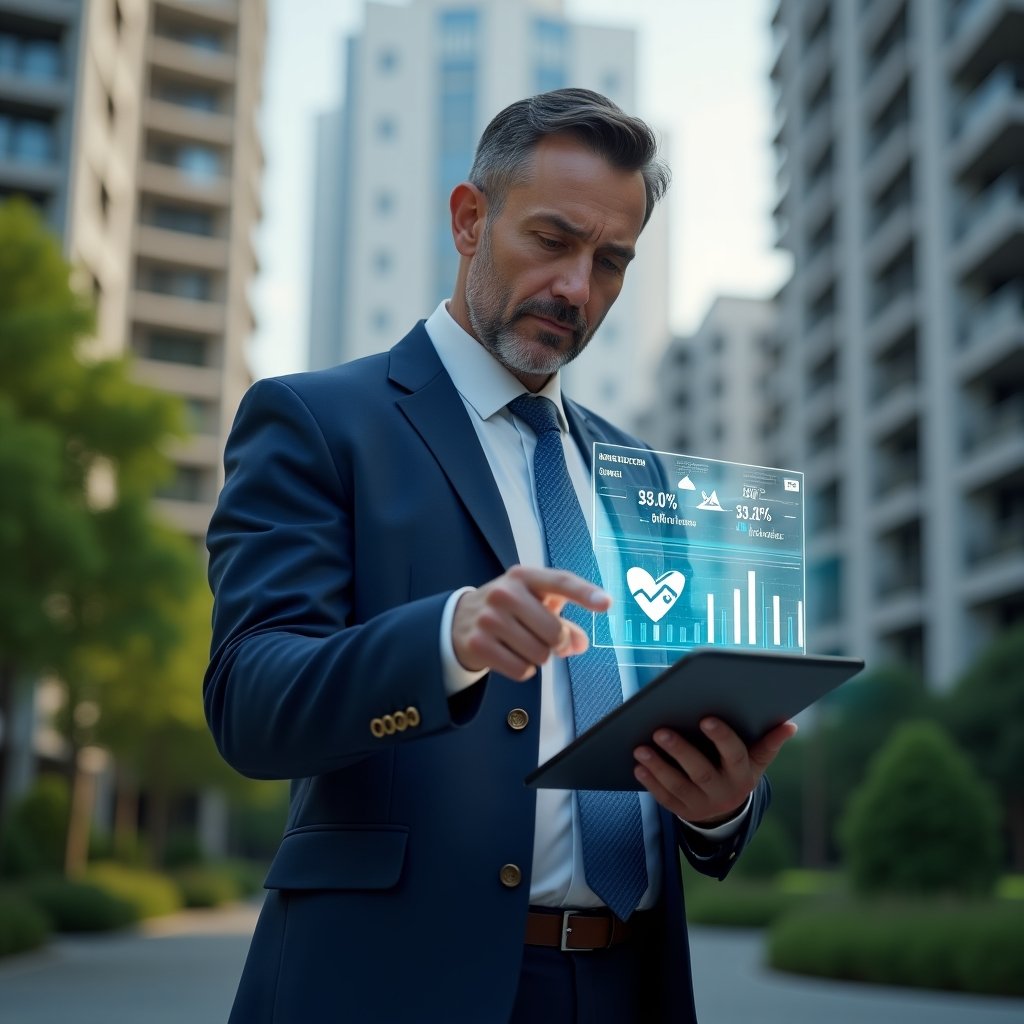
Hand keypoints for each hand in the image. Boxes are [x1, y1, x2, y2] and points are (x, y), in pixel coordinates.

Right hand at [452, 565, 610, 680]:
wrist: (460, 619)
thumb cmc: (509, 608)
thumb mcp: (535, 603)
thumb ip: (564, 620)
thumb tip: (581, 644)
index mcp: (524, 577)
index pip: (560, 582)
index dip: (585, 593)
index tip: (606, 603)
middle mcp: (505, 593)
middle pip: (555, 632)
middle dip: (559, 643)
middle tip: (548, 640)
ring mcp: (489, 618)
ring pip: (540, 654)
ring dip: (539, 657)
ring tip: (522, 643)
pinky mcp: (479, 644)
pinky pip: (522, 670)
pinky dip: (523, 669)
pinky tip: (510, 655)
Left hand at [633, 718, 797, 825]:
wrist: (728, 811)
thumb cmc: (739, 770)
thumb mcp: (756, 760)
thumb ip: (768, 742)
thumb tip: (789, 725)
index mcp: (742, 774)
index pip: (734, 754)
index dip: (722, 737)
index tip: (706, 718)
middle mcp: (723, 791)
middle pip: (701, 772)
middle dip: (680, 751)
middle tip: (660, 730)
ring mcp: (702, 804)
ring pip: (678, 786)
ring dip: (658, 767)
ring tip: (640, 748)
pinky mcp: (683, 811)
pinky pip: (665, 798)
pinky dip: (650, 783)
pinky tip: (638, 767)